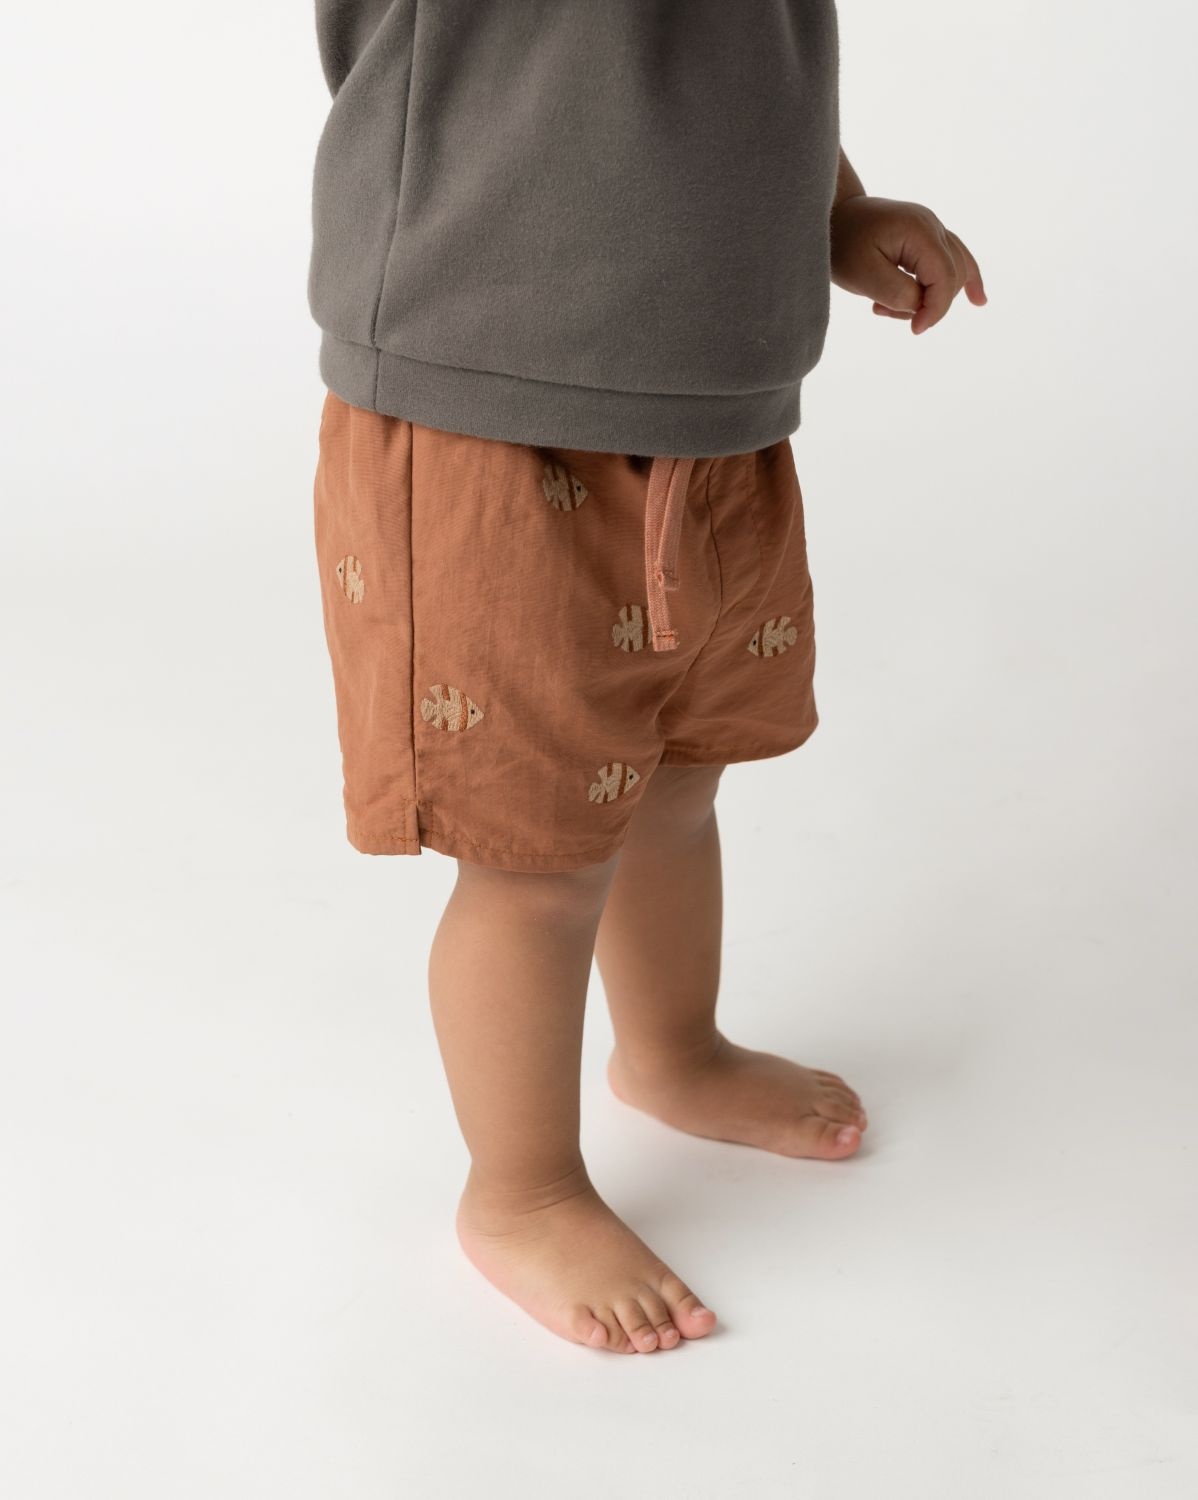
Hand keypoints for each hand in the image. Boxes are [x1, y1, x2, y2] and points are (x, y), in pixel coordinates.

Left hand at [830, 195, 986, 334]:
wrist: (832, 216)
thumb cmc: (843, 245)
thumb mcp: (863, 275)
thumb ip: (898, 293)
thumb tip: (921, 306)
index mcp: (920, 231)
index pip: (945, 276)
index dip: (935, 308)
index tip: (915, 329)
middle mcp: (933, 226)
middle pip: (952, 277)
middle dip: (927, 304)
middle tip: (883, 310)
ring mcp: (933, 229)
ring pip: (952, 273)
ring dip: (926, 298)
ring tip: (885, 304)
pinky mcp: (927, 238)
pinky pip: (954, 260)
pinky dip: (964, 281)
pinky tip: (978, 301)